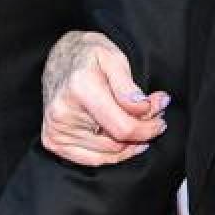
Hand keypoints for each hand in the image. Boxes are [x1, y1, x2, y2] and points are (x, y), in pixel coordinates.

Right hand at [41, 30, 168, 165]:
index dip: (148, 128)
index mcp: (80, 89)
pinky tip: (124, 139)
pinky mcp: (54, 141)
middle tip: (153, 113)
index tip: (160, 115)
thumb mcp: (114, 57)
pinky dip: (112, 153)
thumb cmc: (88, 55)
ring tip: (138, 121)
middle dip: (142, 131)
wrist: (61, 56)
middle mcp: (64, 113)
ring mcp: (56, 130)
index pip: (123, 128)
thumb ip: (129, 87)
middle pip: (117, 143)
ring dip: (129, 143)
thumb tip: (142, 110)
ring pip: (107, 154)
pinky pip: (92, 159)